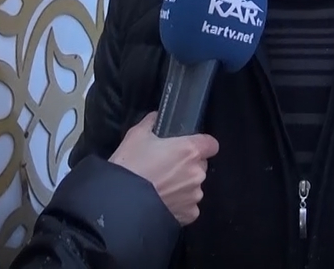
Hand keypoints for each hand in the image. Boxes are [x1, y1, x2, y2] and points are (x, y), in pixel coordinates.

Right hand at [108, 111, 219, 225]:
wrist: (122, 203)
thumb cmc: (130, 165)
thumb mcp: (136, 135)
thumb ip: (152, 123)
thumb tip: (157, 118)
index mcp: (189, 150)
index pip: (211, 144)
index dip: (201, 144)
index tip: (189, 146)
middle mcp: (197, 173)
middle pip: (200, 165)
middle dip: (187, 165)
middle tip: (166, 167)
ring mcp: (194, 195)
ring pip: (194, 186)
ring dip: (183, 185)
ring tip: (161, 187)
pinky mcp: (189, 214)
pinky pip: (188, 205)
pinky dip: (179, 203)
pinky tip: (162, 201)